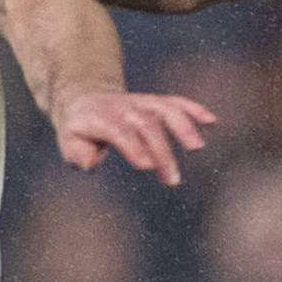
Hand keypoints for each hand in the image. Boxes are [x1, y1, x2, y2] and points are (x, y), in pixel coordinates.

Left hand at [50, 88, 215, 184]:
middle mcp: (124, 107)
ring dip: (183, 126)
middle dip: (161, 150)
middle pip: (147, 124)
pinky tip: (212, 121)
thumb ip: (77, 154)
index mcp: (101, 118)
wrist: (85, 101)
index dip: (133, 145)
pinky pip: (175, 102)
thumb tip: (92, 160)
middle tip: (173, 179)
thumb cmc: (79, 131)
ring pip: (165, 109)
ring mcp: (141, 102)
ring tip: (197, 147)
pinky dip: (193, 109)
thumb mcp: (69, 143)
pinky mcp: (154, 103)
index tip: (147, 165)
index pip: (120, 130)